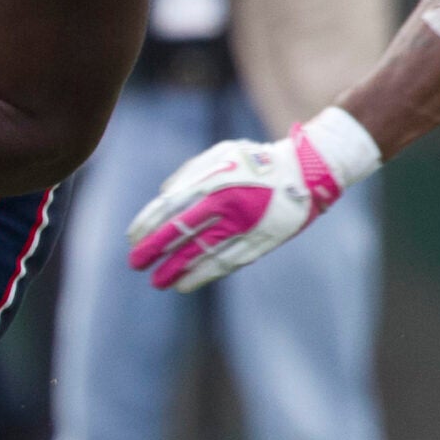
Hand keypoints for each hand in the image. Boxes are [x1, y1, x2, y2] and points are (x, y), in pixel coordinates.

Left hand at [126, 120, 361, 291]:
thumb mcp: (222, 154)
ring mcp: (242, 226)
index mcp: (213, 180)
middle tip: (136, 264)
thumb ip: (190, 174)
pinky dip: (203, 275)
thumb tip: (163, 197)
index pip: (170, 207)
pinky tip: (186, 285)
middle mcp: (225, 205)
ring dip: (176, 270)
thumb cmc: (257, 161)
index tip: (133, 240)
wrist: (305, 172)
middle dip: (155, 251)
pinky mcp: (258, 243)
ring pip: (201, 253)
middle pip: (181, 233)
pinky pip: (225, 263)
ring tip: (159, 282)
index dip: (149, 226)